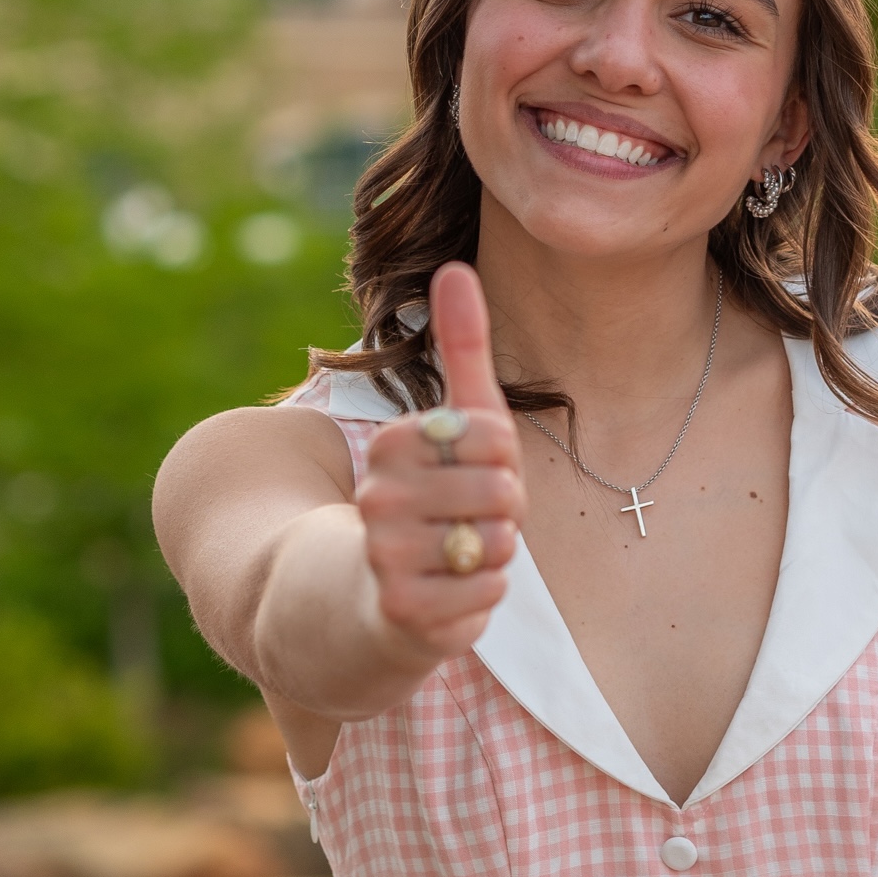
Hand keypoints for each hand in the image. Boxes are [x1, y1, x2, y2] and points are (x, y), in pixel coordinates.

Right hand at [356, 262, 523, 675]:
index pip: (493, 437)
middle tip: (473, 518)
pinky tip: (454, 590)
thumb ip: (459, 345)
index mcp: (393, 445)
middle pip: (502, 493)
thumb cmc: (433, 496)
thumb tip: (455, 265)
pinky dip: (484, 594)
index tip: (475, 471)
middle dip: (505, 510)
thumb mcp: (452, 419)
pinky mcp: (404, 611)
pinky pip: (488, 594)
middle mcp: (379, 498)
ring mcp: (387, 556)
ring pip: (497, 545)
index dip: (503, 459)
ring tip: (461, 552)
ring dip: (495, 552)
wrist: (373, 595)